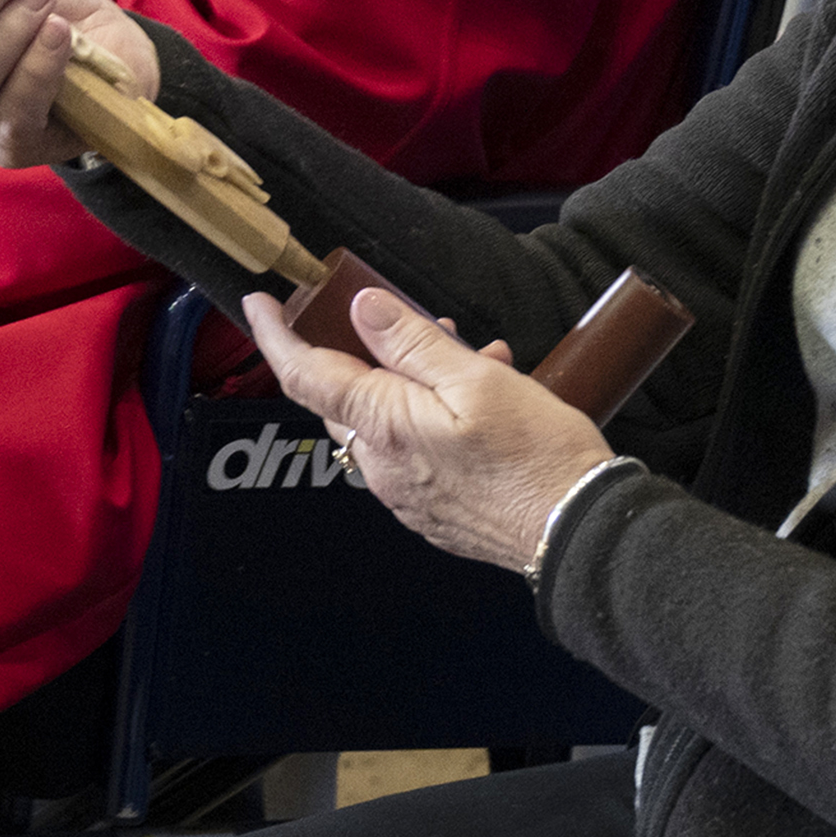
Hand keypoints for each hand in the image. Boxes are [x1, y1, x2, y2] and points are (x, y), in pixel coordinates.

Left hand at [242, 287, 611, 570]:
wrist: (575, 532)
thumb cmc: (535, 456)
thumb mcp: (477, 379)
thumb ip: (412, 342)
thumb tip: (360, 307)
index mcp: (383, 426)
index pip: (305, 374)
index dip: (275, 335)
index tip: (260, 304)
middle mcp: (381, 466)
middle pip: (349, 395)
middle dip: (376, 352)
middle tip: (426, 325)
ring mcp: (405, 493)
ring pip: (387, 420)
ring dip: (416, 382)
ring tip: (478, 358)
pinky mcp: (430, 509)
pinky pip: (412, 451)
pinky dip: (432, 417)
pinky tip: (482, 404)